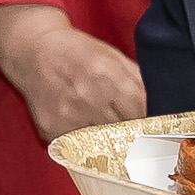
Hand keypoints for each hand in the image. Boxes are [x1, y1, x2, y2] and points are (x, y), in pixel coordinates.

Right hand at [0, 5, 144, 142]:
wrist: (32, 49)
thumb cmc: (76, 51)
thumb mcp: (111, 55)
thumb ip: (138, 80)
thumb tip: (162, 108)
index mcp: (108, 75)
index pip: (143, 115)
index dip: (147, 120)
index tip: (148, 123)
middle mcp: (89, 97)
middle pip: (125, 132)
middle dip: (128, 130)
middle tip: (124, 123)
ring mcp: (69, 115)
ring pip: (103, 143)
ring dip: (106, 137)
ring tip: (99, 120)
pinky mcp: (52, 128)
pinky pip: (77, 145)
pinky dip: (82, 139)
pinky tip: (77, 120)